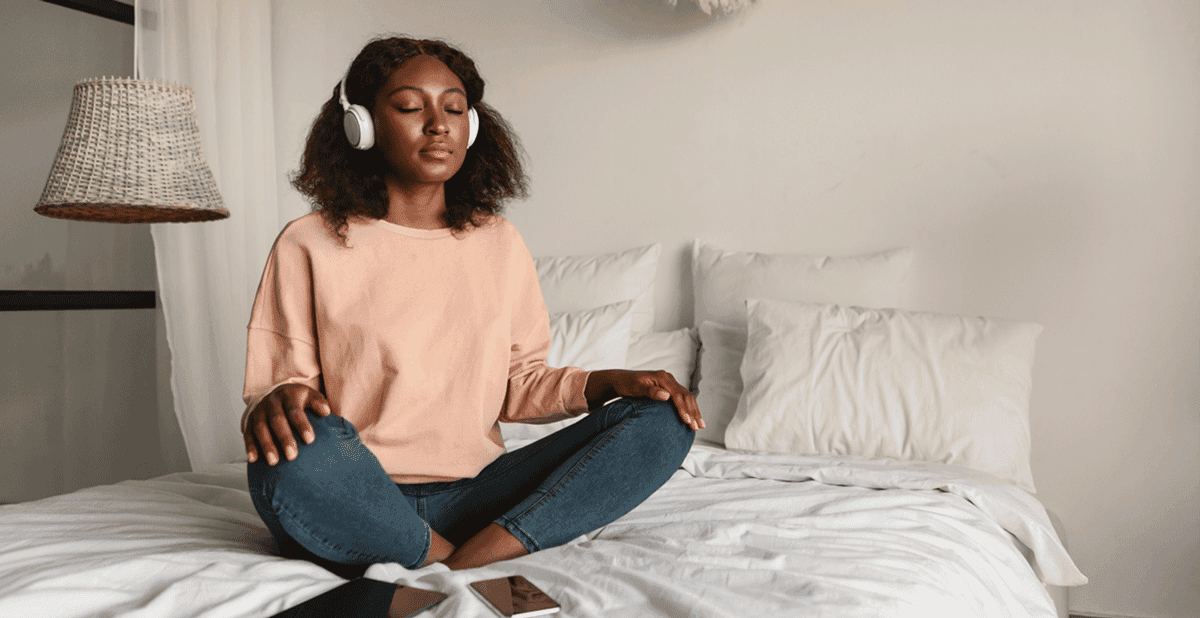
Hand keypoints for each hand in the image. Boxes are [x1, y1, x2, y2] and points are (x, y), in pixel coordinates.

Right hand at [243, 383, 331, 464]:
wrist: (277, 394)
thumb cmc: (298, 401)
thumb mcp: (310, 396)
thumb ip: (319, 403)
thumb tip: (326, 412)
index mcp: (288, 395)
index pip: (295, 410)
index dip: (302, 425)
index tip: (310, 440)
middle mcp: (271, 401)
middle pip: (277, 420)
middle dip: (284, 438)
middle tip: (292, 456)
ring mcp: (259, 411)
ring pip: (260, 428)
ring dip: (266, 445)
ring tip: (274, 462)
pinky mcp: (249, 420)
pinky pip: (248, 434)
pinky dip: (250, 446)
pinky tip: (254, 459)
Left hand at [585, 369, 704, 430]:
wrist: (620, 380)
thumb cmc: (626, 385)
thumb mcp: (636, 388)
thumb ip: (650, 392)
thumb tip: (666, 396)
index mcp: (662, 377)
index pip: (677, 395)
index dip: (683, 409)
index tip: (687, 421)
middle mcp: (668, 379)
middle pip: (686, 396)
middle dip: (693, 412)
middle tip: (698, 427)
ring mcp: (669, 383)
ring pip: (687, 397)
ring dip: (694, 411)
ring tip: (700, 426)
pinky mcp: (668, 389)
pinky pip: (682, 398)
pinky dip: (689, 408)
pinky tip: (692, 418)